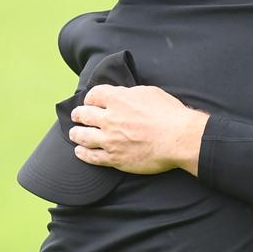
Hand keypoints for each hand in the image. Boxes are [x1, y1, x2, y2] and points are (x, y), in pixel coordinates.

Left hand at [67, 85, 208, 175]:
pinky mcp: (115, 158)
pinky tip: (80, 152)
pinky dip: (83, 153)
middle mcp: (109, 119)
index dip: (90, 97)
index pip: (94, 95)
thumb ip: (130, 94)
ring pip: (82, 136)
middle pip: (83, 114)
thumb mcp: (150, 93)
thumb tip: (123, 95)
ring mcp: (110, 140)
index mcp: (118, 100)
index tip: (90, 101)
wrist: (178, 138)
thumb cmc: (169, 114)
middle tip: (77, 116)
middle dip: (78, 114)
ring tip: (74, 133)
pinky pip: (92, 157)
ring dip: (76, 133)